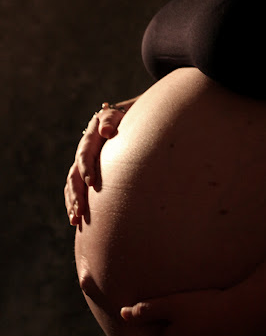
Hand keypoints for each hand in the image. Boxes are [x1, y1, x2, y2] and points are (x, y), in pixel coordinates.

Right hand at [64, 98, 136, 224]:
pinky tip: (76, 220)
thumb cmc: (124, 118)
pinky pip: (75, 190)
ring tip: (75, 220)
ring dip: (73, 203)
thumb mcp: (118, 115)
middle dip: (76, 194)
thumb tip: (106, 131)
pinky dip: (74, 204)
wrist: (122, 121)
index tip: (92, 183)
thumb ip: (111, 120)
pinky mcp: (86, 174)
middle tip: (80, 211)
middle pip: (74, 175)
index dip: (86, 169)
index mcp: (90, 139)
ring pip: (72, 185)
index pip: (85, 155)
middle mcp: (83, 153)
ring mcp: (82, 165)